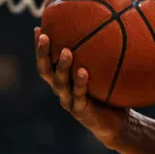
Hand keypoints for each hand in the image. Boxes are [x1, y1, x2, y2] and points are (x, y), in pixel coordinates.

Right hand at [34, 29, 126, 144]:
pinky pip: (79, 95)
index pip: (46, 62)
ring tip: (66, 51)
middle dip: (42, 53)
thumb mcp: (105, 74)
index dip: (39, 48)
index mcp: (62, 80)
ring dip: (62, 66)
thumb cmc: (110, 96)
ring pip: (60, 83)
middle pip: (45, 70)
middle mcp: (61, 90)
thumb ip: (102, 58)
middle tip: (44, 36)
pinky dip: (80, 83)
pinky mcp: (80, 111)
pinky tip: (83, 72)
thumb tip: (110, 31)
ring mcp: (69, 101)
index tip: (38, 28)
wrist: (117, 125)